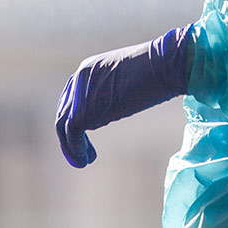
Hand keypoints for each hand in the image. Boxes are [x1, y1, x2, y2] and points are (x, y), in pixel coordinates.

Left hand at [55, 25, 192, 167]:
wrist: (163, 65)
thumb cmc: (159, 68)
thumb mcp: (130, 76)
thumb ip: (117, 88)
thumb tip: (119, 104)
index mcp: (90, 67)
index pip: (74, 95)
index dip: (77, 115)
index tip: (89, 132)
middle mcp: (79, 78)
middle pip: (65, 110)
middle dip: (71, 133)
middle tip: (86, 152)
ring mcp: (79, 95)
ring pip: (64, 124)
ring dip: (71, 146)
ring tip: (84, 162)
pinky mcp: (83, 111)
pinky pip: (72, 134)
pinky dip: (75, 149)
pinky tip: (86, 159)